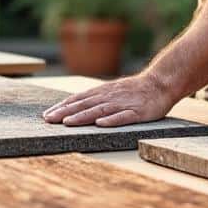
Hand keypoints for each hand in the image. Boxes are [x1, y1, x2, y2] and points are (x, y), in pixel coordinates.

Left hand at [42, 73, 176, 127]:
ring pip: (100, 110)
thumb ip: (96, 98)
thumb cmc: (135, 90)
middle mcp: (110, 97)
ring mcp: (123, 104)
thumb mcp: (112, 91)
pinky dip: (112, 120)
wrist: (160, 83)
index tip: (47, 115)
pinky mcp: (137, 112)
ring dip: (83, 116)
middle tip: (48, 120)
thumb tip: (75, 106)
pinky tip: (101, 124)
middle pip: (84, 105)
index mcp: (103, 93)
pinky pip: (123, 116)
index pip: (78, 99)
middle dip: (65, 112)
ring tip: (68, 123)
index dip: (62, 107)